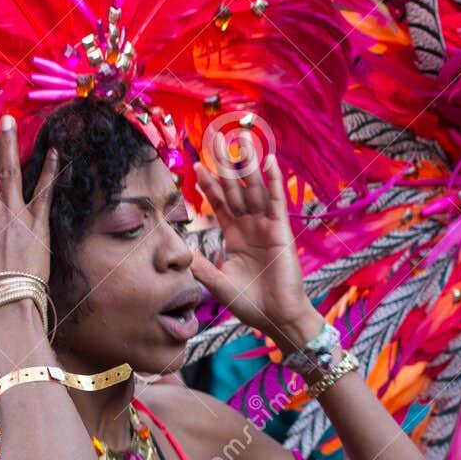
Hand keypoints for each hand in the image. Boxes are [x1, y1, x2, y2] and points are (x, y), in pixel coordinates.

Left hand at [190, 132, 319, 347]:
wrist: (277, 318)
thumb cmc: (250, 304)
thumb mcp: (219, 283)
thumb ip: (202, 266)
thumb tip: (178, 254)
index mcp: (234, 236)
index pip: (219, 203)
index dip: (209, 185)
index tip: (196, 166)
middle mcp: (250, 226)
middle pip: (235, 189)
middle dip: (226, 166)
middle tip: (217, 141)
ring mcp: (267, 226)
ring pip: (255, 189)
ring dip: (249, 165)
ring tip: (242, 141)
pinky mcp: (281, 231)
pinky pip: (277, 201)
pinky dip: (273, 180)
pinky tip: (268, 160)